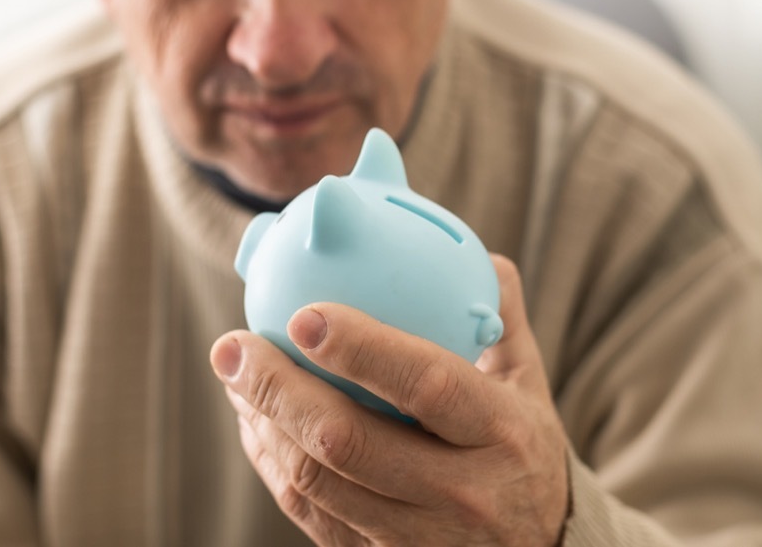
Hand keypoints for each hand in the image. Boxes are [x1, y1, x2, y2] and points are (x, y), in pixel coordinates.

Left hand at [211, 255, 568, 545]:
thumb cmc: (521, 447)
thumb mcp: (529, 382)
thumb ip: (496, 313)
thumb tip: (465, 243)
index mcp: (501, 431)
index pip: (425, 383)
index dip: (360, 348)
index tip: (303, 314)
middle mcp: (460, 492)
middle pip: (348, 442)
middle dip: (276, 389)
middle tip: (232, 344)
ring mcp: (417, 538)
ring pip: (315, 483)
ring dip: (261, 422)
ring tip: (232, 373)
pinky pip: (309, 512)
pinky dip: (270, 462)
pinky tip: (253, 419)